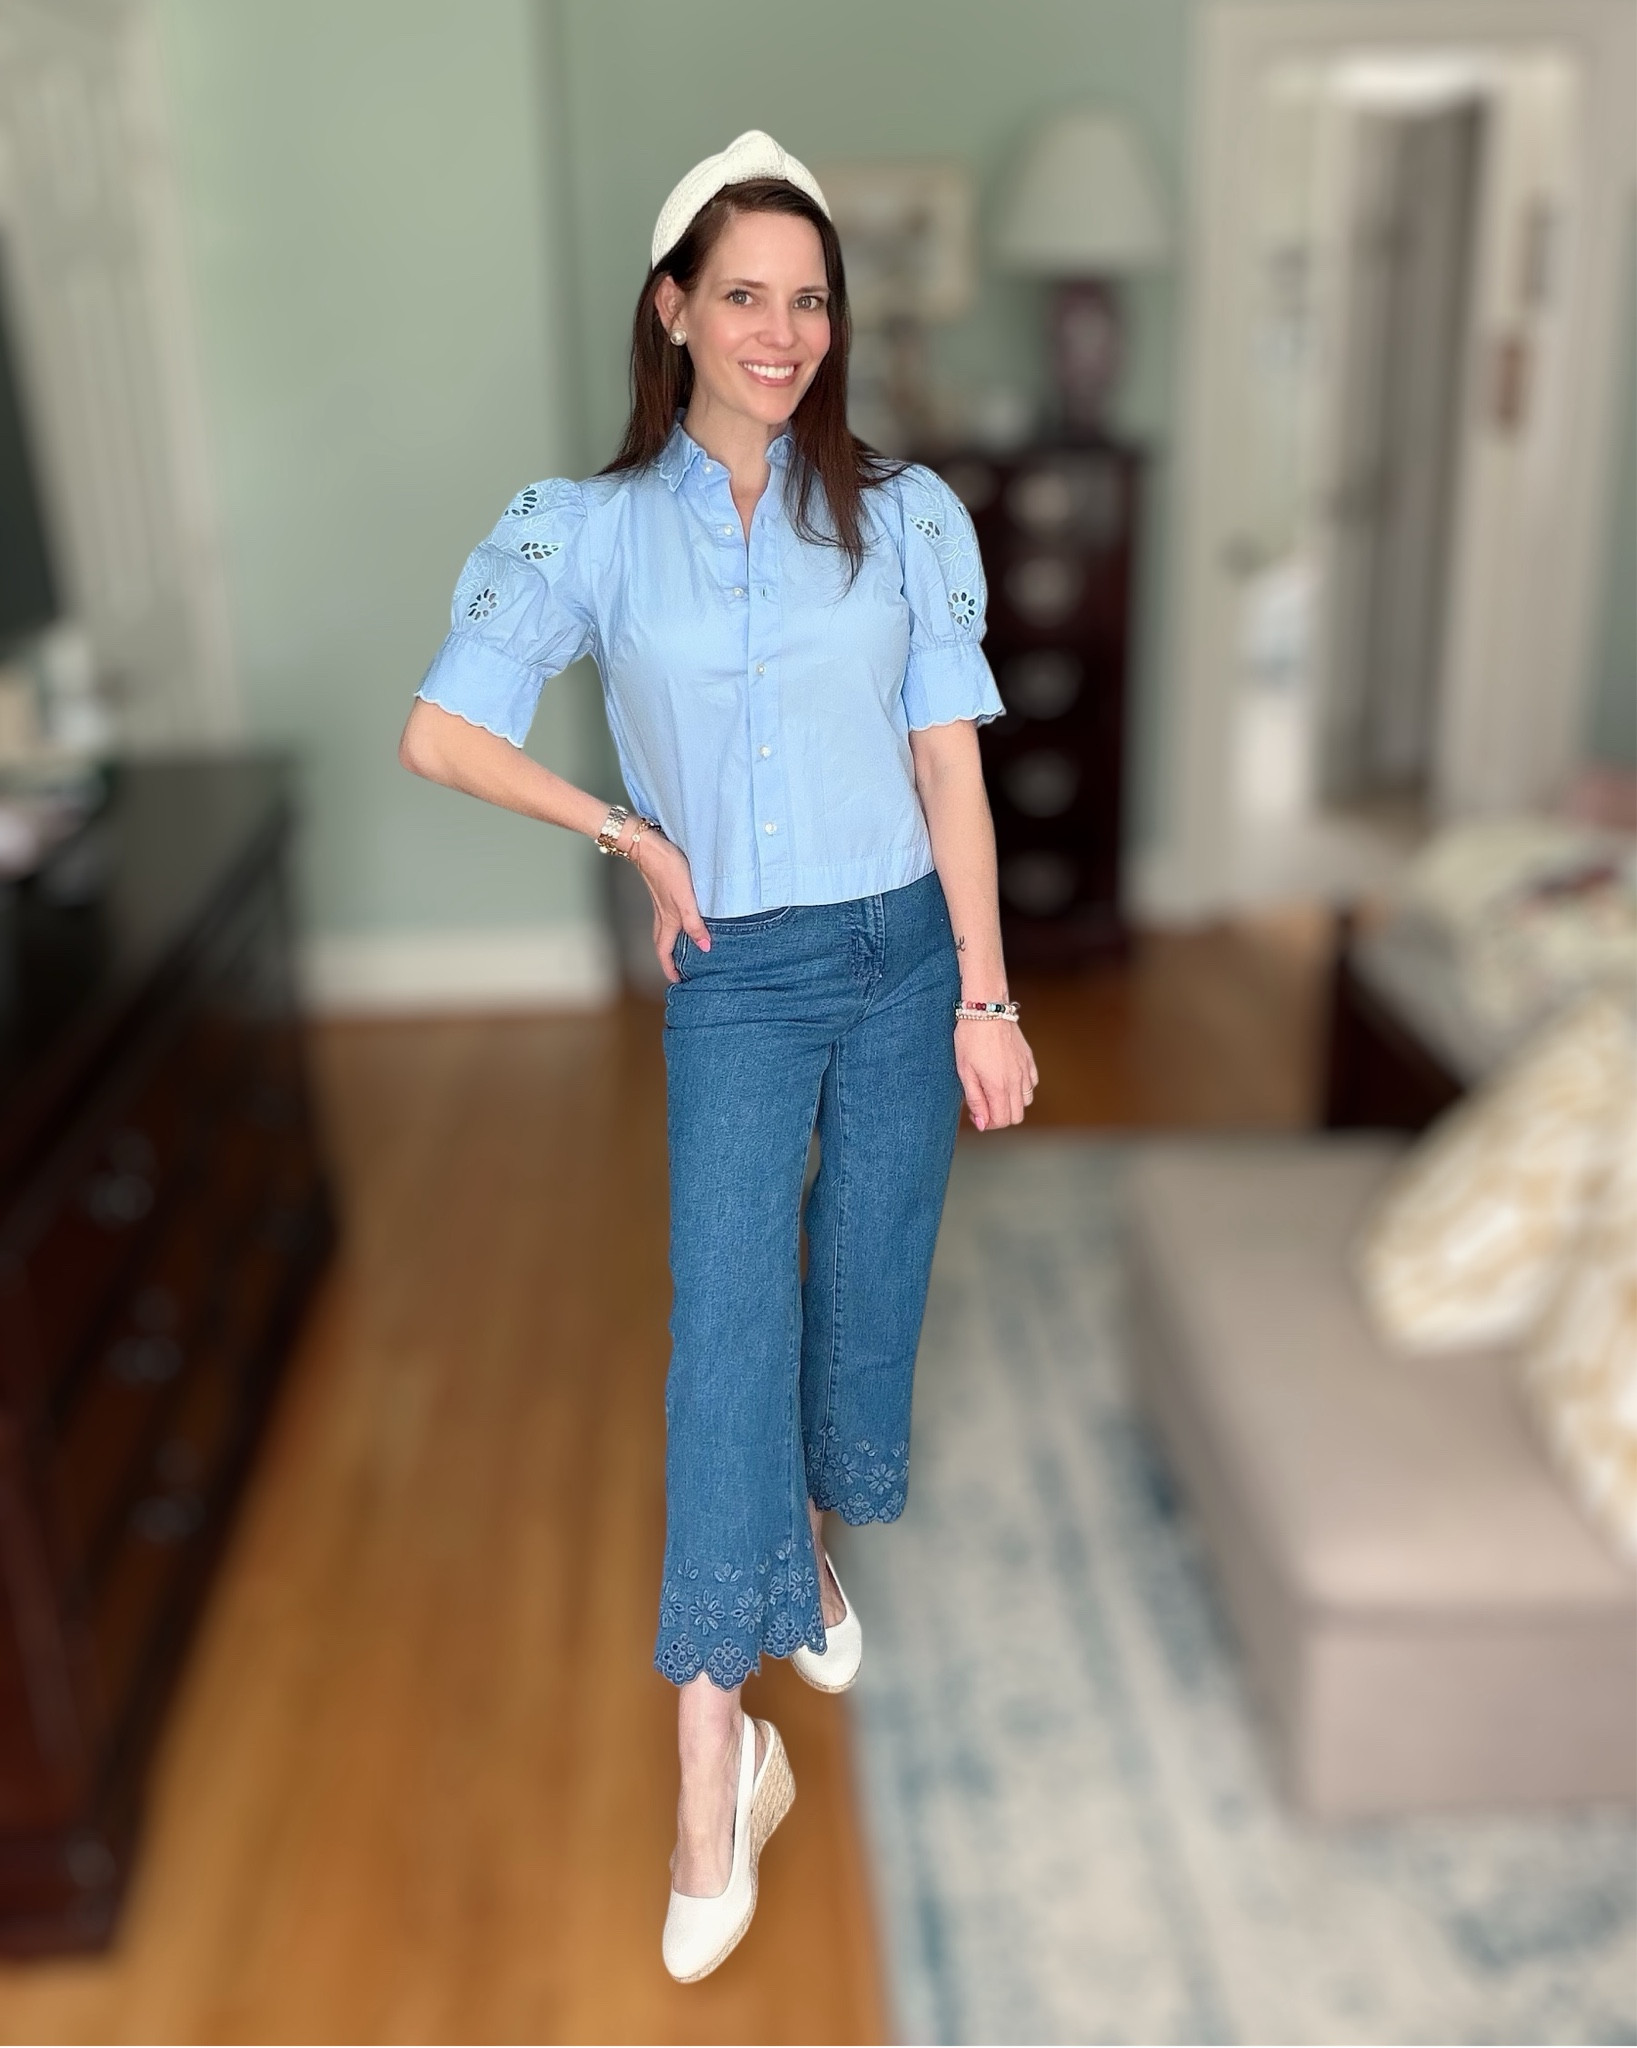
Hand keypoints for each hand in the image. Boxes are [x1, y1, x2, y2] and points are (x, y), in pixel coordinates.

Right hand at [628, 831, 709, 984]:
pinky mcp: (664, 890)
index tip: (677, 981)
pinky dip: (676, 924)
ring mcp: (662, 903)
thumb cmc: (666, 870)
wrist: (648, 845)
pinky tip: (686, 917)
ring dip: (672, 942)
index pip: (664, 952)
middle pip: (663, 944)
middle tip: (680, 970)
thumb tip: (704, 947)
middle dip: (669, 959)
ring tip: (685, 948)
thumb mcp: (685, 899)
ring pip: (665, 930)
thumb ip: (694, 924)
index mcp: (667, 920)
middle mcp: (662, 915)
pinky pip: (669, 916)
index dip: (670, 968)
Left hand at [955, 1019, 1037, 1131]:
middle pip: (1016, 1116)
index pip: (1002, 1121)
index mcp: (998, 1086)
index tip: (976, 1113)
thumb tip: (982, 1123)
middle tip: (984, 1104)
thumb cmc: (970, 1038)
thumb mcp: (964, 1071)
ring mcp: (1025, 1070)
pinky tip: (1007, 1078)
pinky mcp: (1029, 1059)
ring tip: (994, 1091)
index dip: (988, 1123)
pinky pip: (1032, 1084)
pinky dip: (1021, 1088)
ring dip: (1011, 1103)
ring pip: (1026, 1101)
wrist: (986, 1010)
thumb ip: (975, 1099)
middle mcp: (1016, 1081)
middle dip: (1000, 1116)